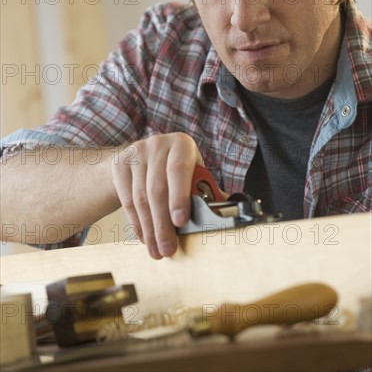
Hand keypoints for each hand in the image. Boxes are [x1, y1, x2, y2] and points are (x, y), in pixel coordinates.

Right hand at [112, 133, 203, 258]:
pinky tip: (145, 238)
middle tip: (169, 249)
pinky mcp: (120, 166)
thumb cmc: (176, 171)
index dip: (179, 196)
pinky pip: (127, 201)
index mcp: (182, 144)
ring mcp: (136, 153)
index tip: (181, 222)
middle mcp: (158, 144)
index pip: (179, 169)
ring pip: (141, 198)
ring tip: (157, 250)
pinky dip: (137, 224)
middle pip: (157, 189)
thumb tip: (231, 215)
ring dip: (150, 229)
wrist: (140, 158)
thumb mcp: (193, 174)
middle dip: (163, 224)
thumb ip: (209, 192)